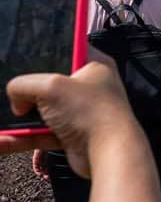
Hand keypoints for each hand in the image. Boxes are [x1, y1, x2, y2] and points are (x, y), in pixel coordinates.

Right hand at [2, 62, 137, 176]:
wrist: (109, 153)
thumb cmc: (89, 111)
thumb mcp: (49, 87)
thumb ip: (24, 85)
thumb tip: (16, 100)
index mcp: (94, 65)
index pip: (69, 48)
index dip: (47, 50)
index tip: (24, 54)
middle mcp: (89, 87)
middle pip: (50, 82)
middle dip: (28, 89)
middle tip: (10, 90)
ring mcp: (81, 112)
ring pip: (43, 110)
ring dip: (22, 115)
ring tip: (4, 116)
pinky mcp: (72, 134)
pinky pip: (42, 132)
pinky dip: (25, 136)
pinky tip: (5, 139)